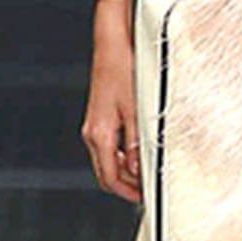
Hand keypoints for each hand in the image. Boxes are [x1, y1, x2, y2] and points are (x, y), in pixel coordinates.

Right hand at [81, 0, 141, 202]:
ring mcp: (94, 126)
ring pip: (107, 161)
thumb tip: (140, 168)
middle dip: (127, 185)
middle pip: (106, 173)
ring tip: (148, 171)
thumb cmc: (124, 69)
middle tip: (149, 190)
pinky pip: (109, 147)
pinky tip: (139, 151)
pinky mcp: (99, 118)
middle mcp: (92, 133)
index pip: (110, 178)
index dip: (129, 192)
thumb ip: (137, 142)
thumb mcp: (137, 110)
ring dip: (126, 170)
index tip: (146, 198)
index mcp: (100, 135)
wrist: (112, 42)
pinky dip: (123, 155)